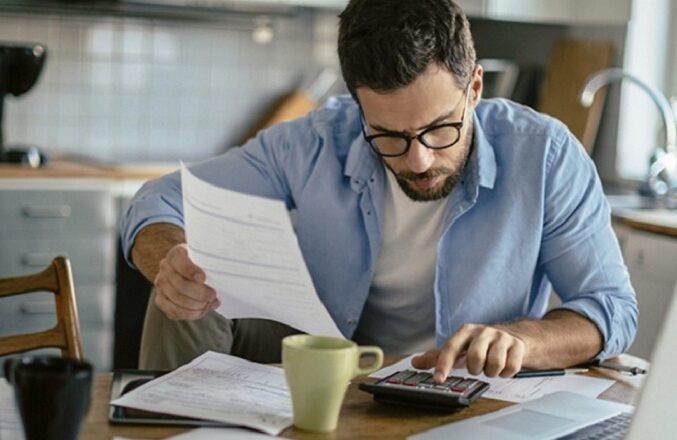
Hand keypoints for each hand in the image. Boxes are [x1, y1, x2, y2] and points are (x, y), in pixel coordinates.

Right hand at [153, 244, 219, 319]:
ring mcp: (161, 285)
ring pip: (177, 300)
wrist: (195, 271)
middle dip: (199, 293)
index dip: (190, 270)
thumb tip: (221, 276)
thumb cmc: (205, 264)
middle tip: (213, 295)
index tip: (203, 278)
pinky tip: (202, 310)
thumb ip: (212, 263)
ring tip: (209, 303)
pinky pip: (173, 312)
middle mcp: (165, 267)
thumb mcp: (209, 258)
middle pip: (180, 285)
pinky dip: (190, 314)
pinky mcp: (161, 300)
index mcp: (176, 254)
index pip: (178, 260)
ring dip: (196, 305)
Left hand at [411, 323, 526, 381]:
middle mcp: (483, 331)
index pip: (451, 348)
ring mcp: (502, 337)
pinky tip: (504, 367)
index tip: (438, 380)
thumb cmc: (480, 345)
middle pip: (475, 358)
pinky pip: (511, 368)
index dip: (443, 365)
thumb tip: (414, 362)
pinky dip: (506, 373)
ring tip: (490, 367)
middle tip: (478, 367)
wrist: (514, 337)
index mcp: (465, 331)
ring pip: (494, 364)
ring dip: (491, 372)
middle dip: (476, 369)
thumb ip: (437, 357)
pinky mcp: (518, 345)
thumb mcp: (459, 348)